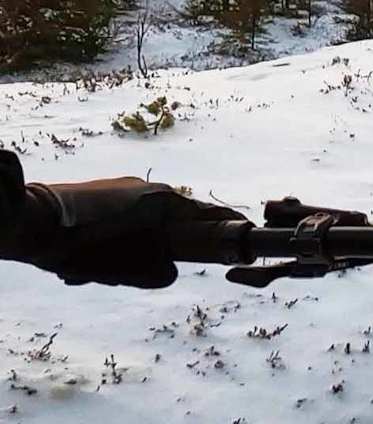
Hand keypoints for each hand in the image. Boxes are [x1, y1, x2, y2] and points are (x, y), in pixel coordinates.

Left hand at [0, 152, 246, 287]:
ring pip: (147, 224)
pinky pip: (125, 218)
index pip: (212, 215)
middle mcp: (153, 190)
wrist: (35, 221)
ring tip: (98, 271)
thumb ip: (157, 272)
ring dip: (132, 249)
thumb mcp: (126, 270)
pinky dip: (116, 239)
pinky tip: (87, 259)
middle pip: (177, 222)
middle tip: (143, 268)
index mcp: (167, 204)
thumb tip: (170, 270)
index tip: (248, 234)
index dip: (230, 226)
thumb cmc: (85, 246)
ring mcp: (128, 189)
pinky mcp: (106, 192)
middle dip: (166, 249)